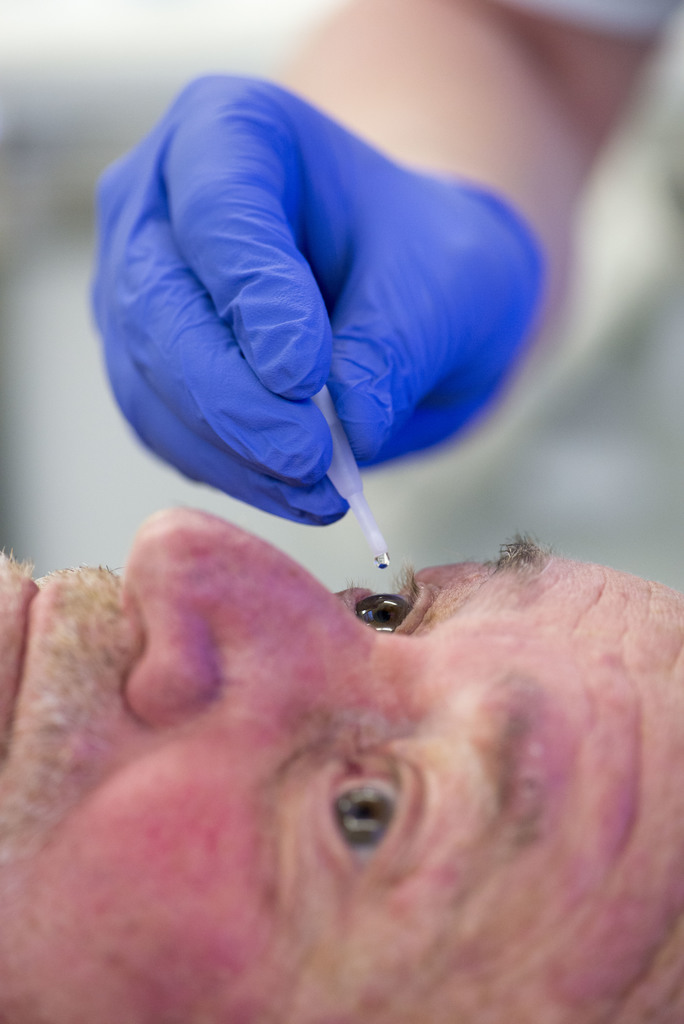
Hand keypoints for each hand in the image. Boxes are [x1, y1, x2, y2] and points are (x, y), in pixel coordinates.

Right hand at [92, 76, 542, 523]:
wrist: (407, 296)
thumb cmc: (427, 261)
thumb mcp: (451, 282)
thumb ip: (398, 342)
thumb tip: (352, 427)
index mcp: (228, 130)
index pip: (218, 210)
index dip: (255, 297)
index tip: (305, 376)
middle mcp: (160, 204)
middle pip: (159, 305)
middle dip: (232, 399)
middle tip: (307, 459)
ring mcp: (139, 289)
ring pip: (149, 382)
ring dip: (230, 452)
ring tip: (317, 491)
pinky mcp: (146, 367)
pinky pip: (164, 430)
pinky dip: (227, 472)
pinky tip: (293, 491)